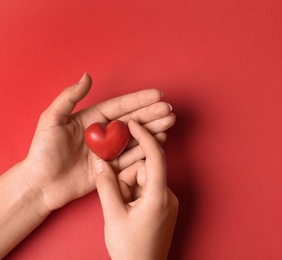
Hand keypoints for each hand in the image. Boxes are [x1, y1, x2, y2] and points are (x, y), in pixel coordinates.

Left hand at [21, 73, 174, 211]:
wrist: (40, 185)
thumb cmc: (42, 151)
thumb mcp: (51, 119)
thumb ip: (68, 97)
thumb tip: (87, 76)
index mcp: (92, 119)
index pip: (120, 106)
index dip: (139, 100)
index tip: (157, 94)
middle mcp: (104, 133)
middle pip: (133, 121)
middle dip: (152, 114)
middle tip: (169, 110)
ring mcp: (109, 151)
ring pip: (136, 137)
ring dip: (153, 129)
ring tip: (169, 122)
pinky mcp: (112, 167)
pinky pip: (132, 157)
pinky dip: (147, 149)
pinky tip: (160, 140)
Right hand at [95, 120, 177, 259]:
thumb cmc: (130, 249)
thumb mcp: (113, 216)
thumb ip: (106, 186)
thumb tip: (101, 162)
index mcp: (158, 195)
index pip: (154, 156)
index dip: (144, 136)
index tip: (132, 122)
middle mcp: (168, 195)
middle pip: (144, 170)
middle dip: (127, 179)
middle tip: (117, 199)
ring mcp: (168, 201)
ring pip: (144, 180)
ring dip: (129, 189)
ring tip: (122, 211)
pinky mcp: (164, 206)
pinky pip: (147, 189)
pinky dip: (134, 194)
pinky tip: (127, 211)